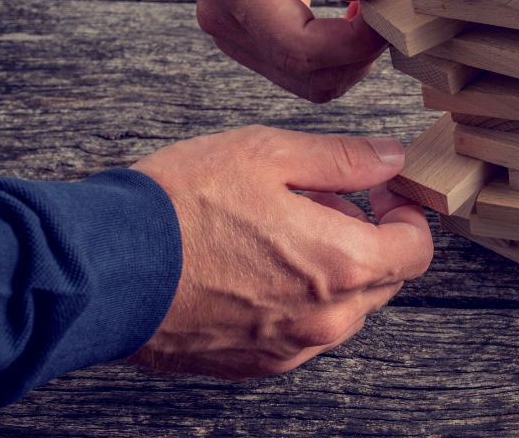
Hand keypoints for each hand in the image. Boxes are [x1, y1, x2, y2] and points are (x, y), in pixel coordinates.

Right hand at [127, 126, 431, 378]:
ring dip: (333, 271)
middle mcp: (326, 318)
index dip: (407, 215)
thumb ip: (343, 159)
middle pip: (384, 281)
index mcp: (342, 264)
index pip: (416, 250)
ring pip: (345, 310)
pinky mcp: (255, 363)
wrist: (102, 269)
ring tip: (278, 231)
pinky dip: (299, 301)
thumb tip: (392, 159)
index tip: (382, 194)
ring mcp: (290, 347)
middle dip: (368, 238)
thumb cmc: (181, 206)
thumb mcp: (269, 155)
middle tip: (320, 202)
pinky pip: (304, 332)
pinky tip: (255, 266)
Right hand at [194, 0, 387, 102]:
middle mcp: (224, 15)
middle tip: (387, 9)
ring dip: (351, 59)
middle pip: (304, 72)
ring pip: (307, 82)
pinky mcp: (250, 42)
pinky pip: (302, 72)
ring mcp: (233, 33)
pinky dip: (337, 58)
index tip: (388, 11)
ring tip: (369, 10)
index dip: (354, 43)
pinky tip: (352, 21)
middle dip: (359, 53)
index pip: (297, 44)